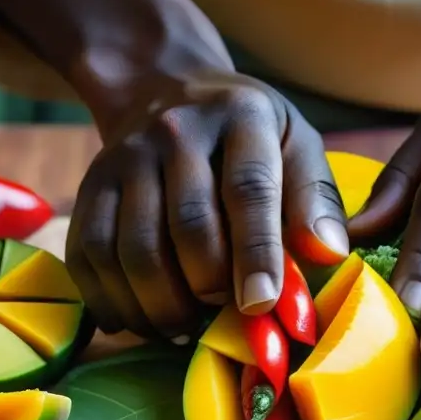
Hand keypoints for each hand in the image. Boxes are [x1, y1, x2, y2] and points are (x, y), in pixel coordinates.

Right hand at [66, 65, 349, 339]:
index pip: (248, 189)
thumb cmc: (248, 135)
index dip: (256, 253)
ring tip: (185, 329)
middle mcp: (176, 130)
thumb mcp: (296, 145)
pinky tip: (141, 321)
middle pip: (188, 225)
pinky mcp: (90, 187)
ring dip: (161, 305)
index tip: (262, 303)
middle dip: (209, 287)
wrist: (166, 90)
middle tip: (226, 317)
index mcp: (241, 115)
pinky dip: (113, 301)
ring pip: (134, 249)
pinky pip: (90, 256)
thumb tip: (330, 253)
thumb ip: (315, 200)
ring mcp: (125, 157)